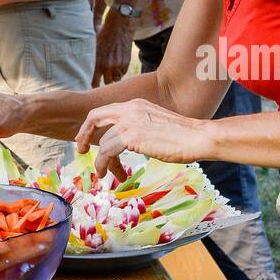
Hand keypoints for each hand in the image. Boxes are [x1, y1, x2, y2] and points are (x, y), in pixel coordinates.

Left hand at [74, 98, 214, 180]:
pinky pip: (106, 151)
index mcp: (136, 104)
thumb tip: (125, 143)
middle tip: (81, 151)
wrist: (198, 137)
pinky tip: (110, 174)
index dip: (92, 125)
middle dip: (84, 135)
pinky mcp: (131, 136)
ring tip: (112, 175)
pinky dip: (104, 164)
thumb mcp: (154, 126)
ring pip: (103, 143)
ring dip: (104, 162)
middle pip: (94, 118)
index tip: (88, 140)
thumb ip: (138, 128)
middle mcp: (130, 109)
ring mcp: (130, 121)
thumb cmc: (183, 137)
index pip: (105, 111)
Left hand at [93, 11, 133, 85]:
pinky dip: (119, 71)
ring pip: (115, 79)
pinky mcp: (126, 63)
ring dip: (112, 77)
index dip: (93, 84)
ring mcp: (117, 65)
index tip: (93, 84)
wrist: (119, 26)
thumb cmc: (102, 35)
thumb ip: (88, 60)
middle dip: (103, 81)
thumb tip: (80, 70)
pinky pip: (122, 73)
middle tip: (102, 79)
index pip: (94, 83)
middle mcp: (107, 66)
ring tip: (109, 72)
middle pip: (106, 83)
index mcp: (96, 63)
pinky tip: (116, 64)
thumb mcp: (92, 46)